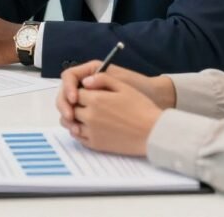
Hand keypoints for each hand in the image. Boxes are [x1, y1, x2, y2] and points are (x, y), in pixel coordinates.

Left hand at [57, 61, 175, 130]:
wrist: (153, 133)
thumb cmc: (141, 108)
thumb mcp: (124, 87)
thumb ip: (102, 79)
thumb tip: (85, 81)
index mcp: (95, 100)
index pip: (75, 92)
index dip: (79, 91)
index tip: (86, 92)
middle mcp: (90, 116)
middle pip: (71, 108)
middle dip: (74, 104)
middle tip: (82, 103)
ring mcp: (91, 131)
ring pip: (71, 123)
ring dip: (72, 118)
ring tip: (81, 114)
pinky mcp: (96, 144)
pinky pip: (78, 137)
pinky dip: (77, 131)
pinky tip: (84, 127)